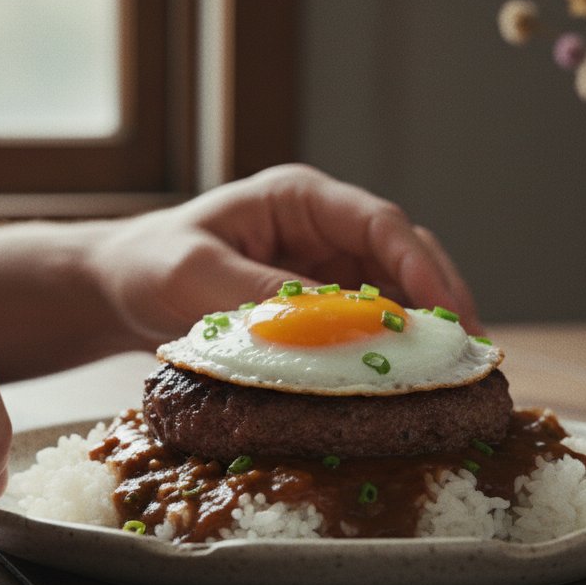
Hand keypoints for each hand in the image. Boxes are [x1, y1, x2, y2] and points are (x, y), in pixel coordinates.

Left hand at [87, 164, 481, 345]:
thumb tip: (337, 327)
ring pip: (395, 294)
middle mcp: (322, 230)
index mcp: (299, 199)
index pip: (380, 225)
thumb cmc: (148, 265)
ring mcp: (324, 269)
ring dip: (423, 331)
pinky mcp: (317, 309)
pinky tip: (407, 384)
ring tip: (452, 377)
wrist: (116, 290)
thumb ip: (261, 297)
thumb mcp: (194, 276)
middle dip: (441, 301)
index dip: (421, 268)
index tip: (446, 313)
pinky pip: (366, 327)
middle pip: (404, 257)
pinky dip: (389, 352)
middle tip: (469, 354)